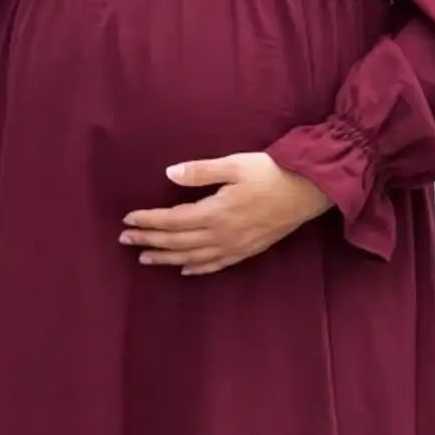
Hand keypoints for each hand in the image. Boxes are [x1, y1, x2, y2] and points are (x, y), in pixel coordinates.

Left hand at [120, 152, 332, 275]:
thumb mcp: (234, 164)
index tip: (127, 220)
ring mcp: (235, 246)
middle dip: (149, 241)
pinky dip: (197, 268)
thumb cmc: (271, 172)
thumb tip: (169, 173)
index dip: (148, 221)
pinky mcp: (247, 250)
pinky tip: (185, 270)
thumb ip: (200, 172)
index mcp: (215, 212)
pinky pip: (216, 265)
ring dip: (167, 259)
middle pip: (177, 242)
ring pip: (192, 258)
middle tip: (125, 241)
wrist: (308, 191)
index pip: (172, 220)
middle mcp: (221, 234)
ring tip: (146, 258)